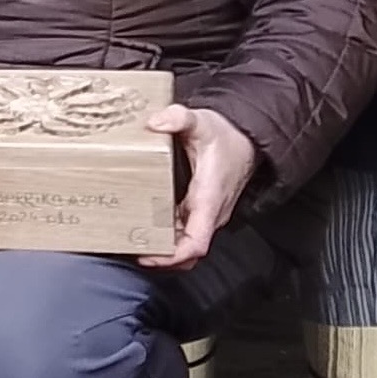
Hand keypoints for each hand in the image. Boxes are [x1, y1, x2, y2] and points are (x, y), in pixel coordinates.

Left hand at [140, 102, 259, 271]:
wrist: (246, 139)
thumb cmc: (227, 136)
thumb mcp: (202, 122)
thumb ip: (179, 118)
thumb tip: (155, 122)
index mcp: (209, 200)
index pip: (196, 244)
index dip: (171, 256)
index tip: (147, 256)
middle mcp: (209, 213)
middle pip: (188, 253)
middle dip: (161, 259)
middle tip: (129, 250)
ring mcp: (205, 214)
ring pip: (186, 245)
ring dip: (163, 250)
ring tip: (131, 244)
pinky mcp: (200, 210)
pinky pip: (184, 233)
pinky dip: (166, 237)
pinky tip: (144, 229)